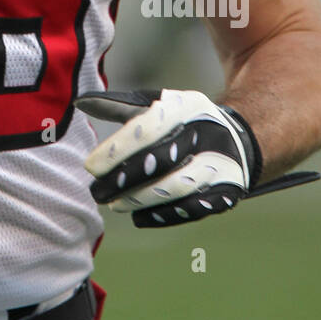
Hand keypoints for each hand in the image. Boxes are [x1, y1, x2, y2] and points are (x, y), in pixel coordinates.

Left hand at [74, 88, 318, 227]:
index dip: (117, 148)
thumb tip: (82, 102)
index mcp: (185, 108)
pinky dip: (164, 215)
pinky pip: (194, 209)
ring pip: (176, 187)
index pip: (146, 128)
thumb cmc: (184, 122)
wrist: (239, 139)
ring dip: (141, 199)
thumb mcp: (158, 105)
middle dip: (125, 178)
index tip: (90, 166)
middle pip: (160, 160)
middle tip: (97, 190)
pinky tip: (140, 217)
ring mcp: (219, 165)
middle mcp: (205, 134)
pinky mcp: (227, 192)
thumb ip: (120, 107)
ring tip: (114, 204)